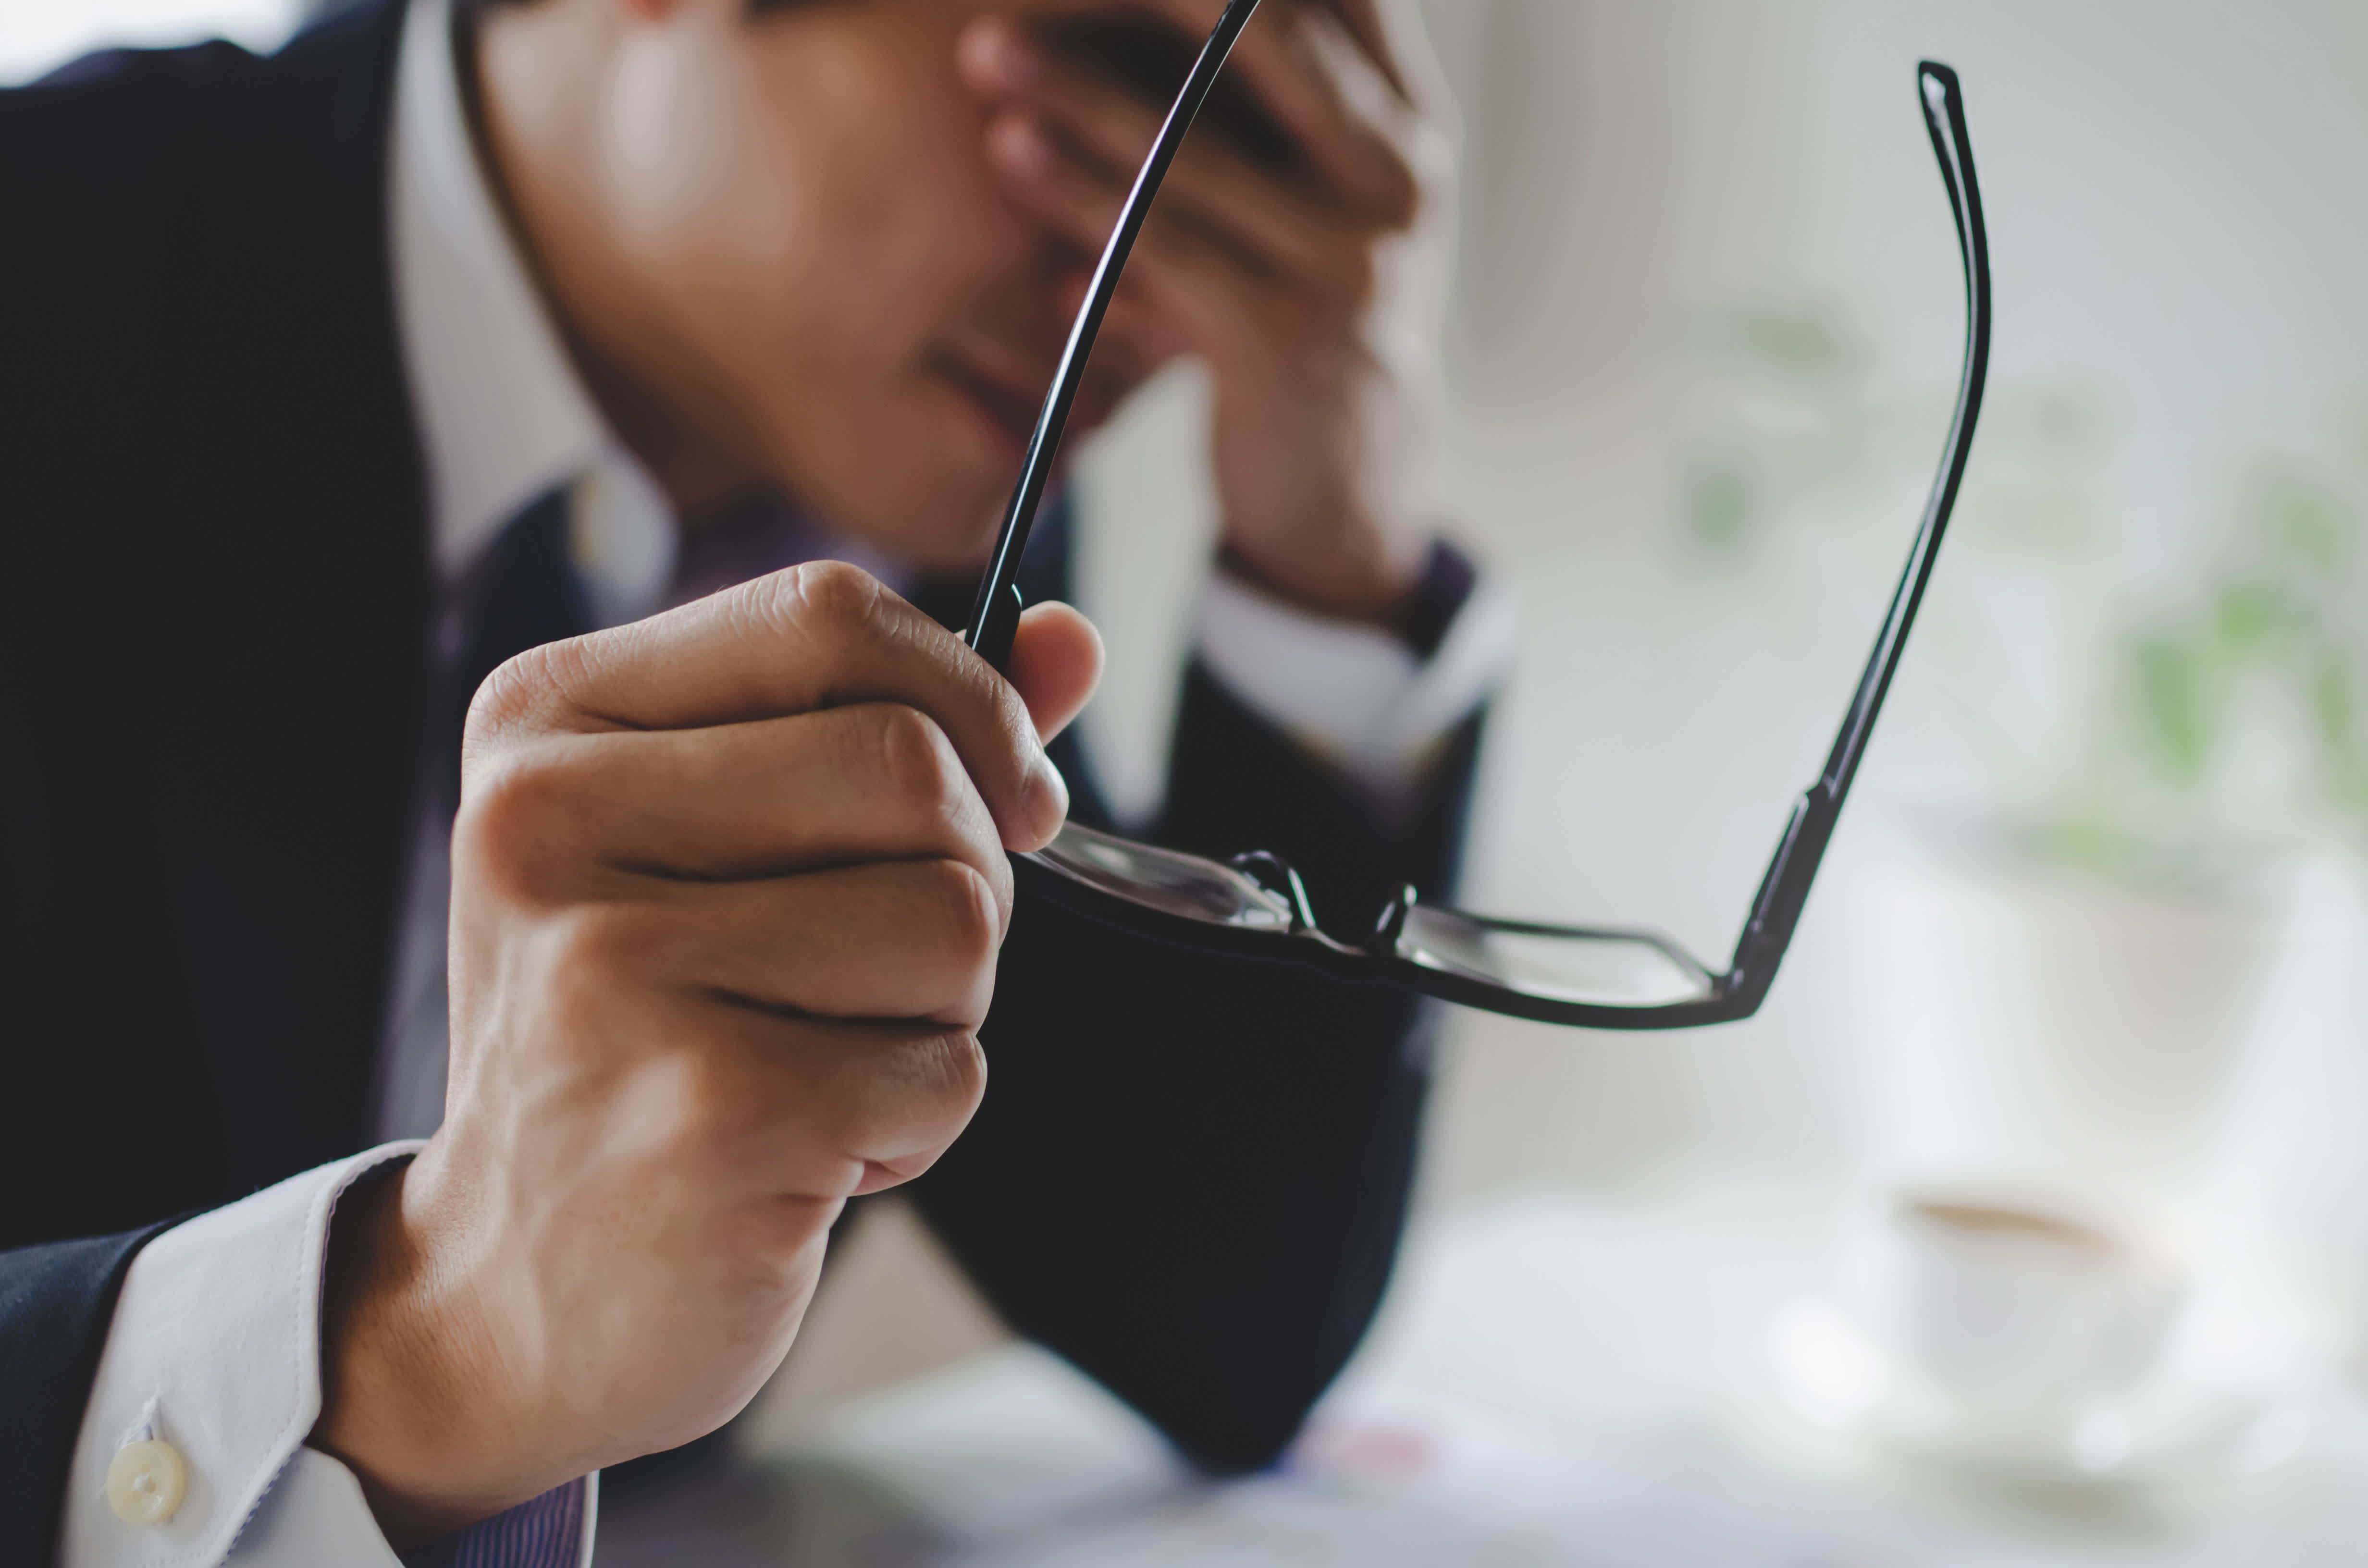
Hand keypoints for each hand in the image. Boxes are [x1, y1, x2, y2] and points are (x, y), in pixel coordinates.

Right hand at [312, 565, 1101, 1541]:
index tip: (1009, 797)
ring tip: (820, 1062)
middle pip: (914, 770)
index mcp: (547, 725)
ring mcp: (616, 969)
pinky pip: (946, 1070)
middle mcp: (549, 825)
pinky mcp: (704, 1112)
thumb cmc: (642, 1044)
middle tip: (875, 974)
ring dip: (939, 1013)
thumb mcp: (723, 849)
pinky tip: (809, 1150)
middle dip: (961, 883)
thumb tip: (1071, 640)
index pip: (827, 615)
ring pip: (953, 920)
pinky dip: (920, 1122)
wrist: (511, 1293)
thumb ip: (902, 726)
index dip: (968, 699)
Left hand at [960, 0, 1457, 624]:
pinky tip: (1015, 164)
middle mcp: (1398, 177)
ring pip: (1195, 148)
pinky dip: (1080, 204)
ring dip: (1080, 97)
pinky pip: (1161, 249)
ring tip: (989, 56)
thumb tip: (1160, 11)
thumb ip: (1274, 106)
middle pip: (1270, 35)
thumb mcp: (1314, 197)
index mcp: (1408, 125)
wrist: (1349, 480)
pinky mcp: (1283, 337)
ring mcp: (1348, 260)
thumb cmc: (1307, 310)